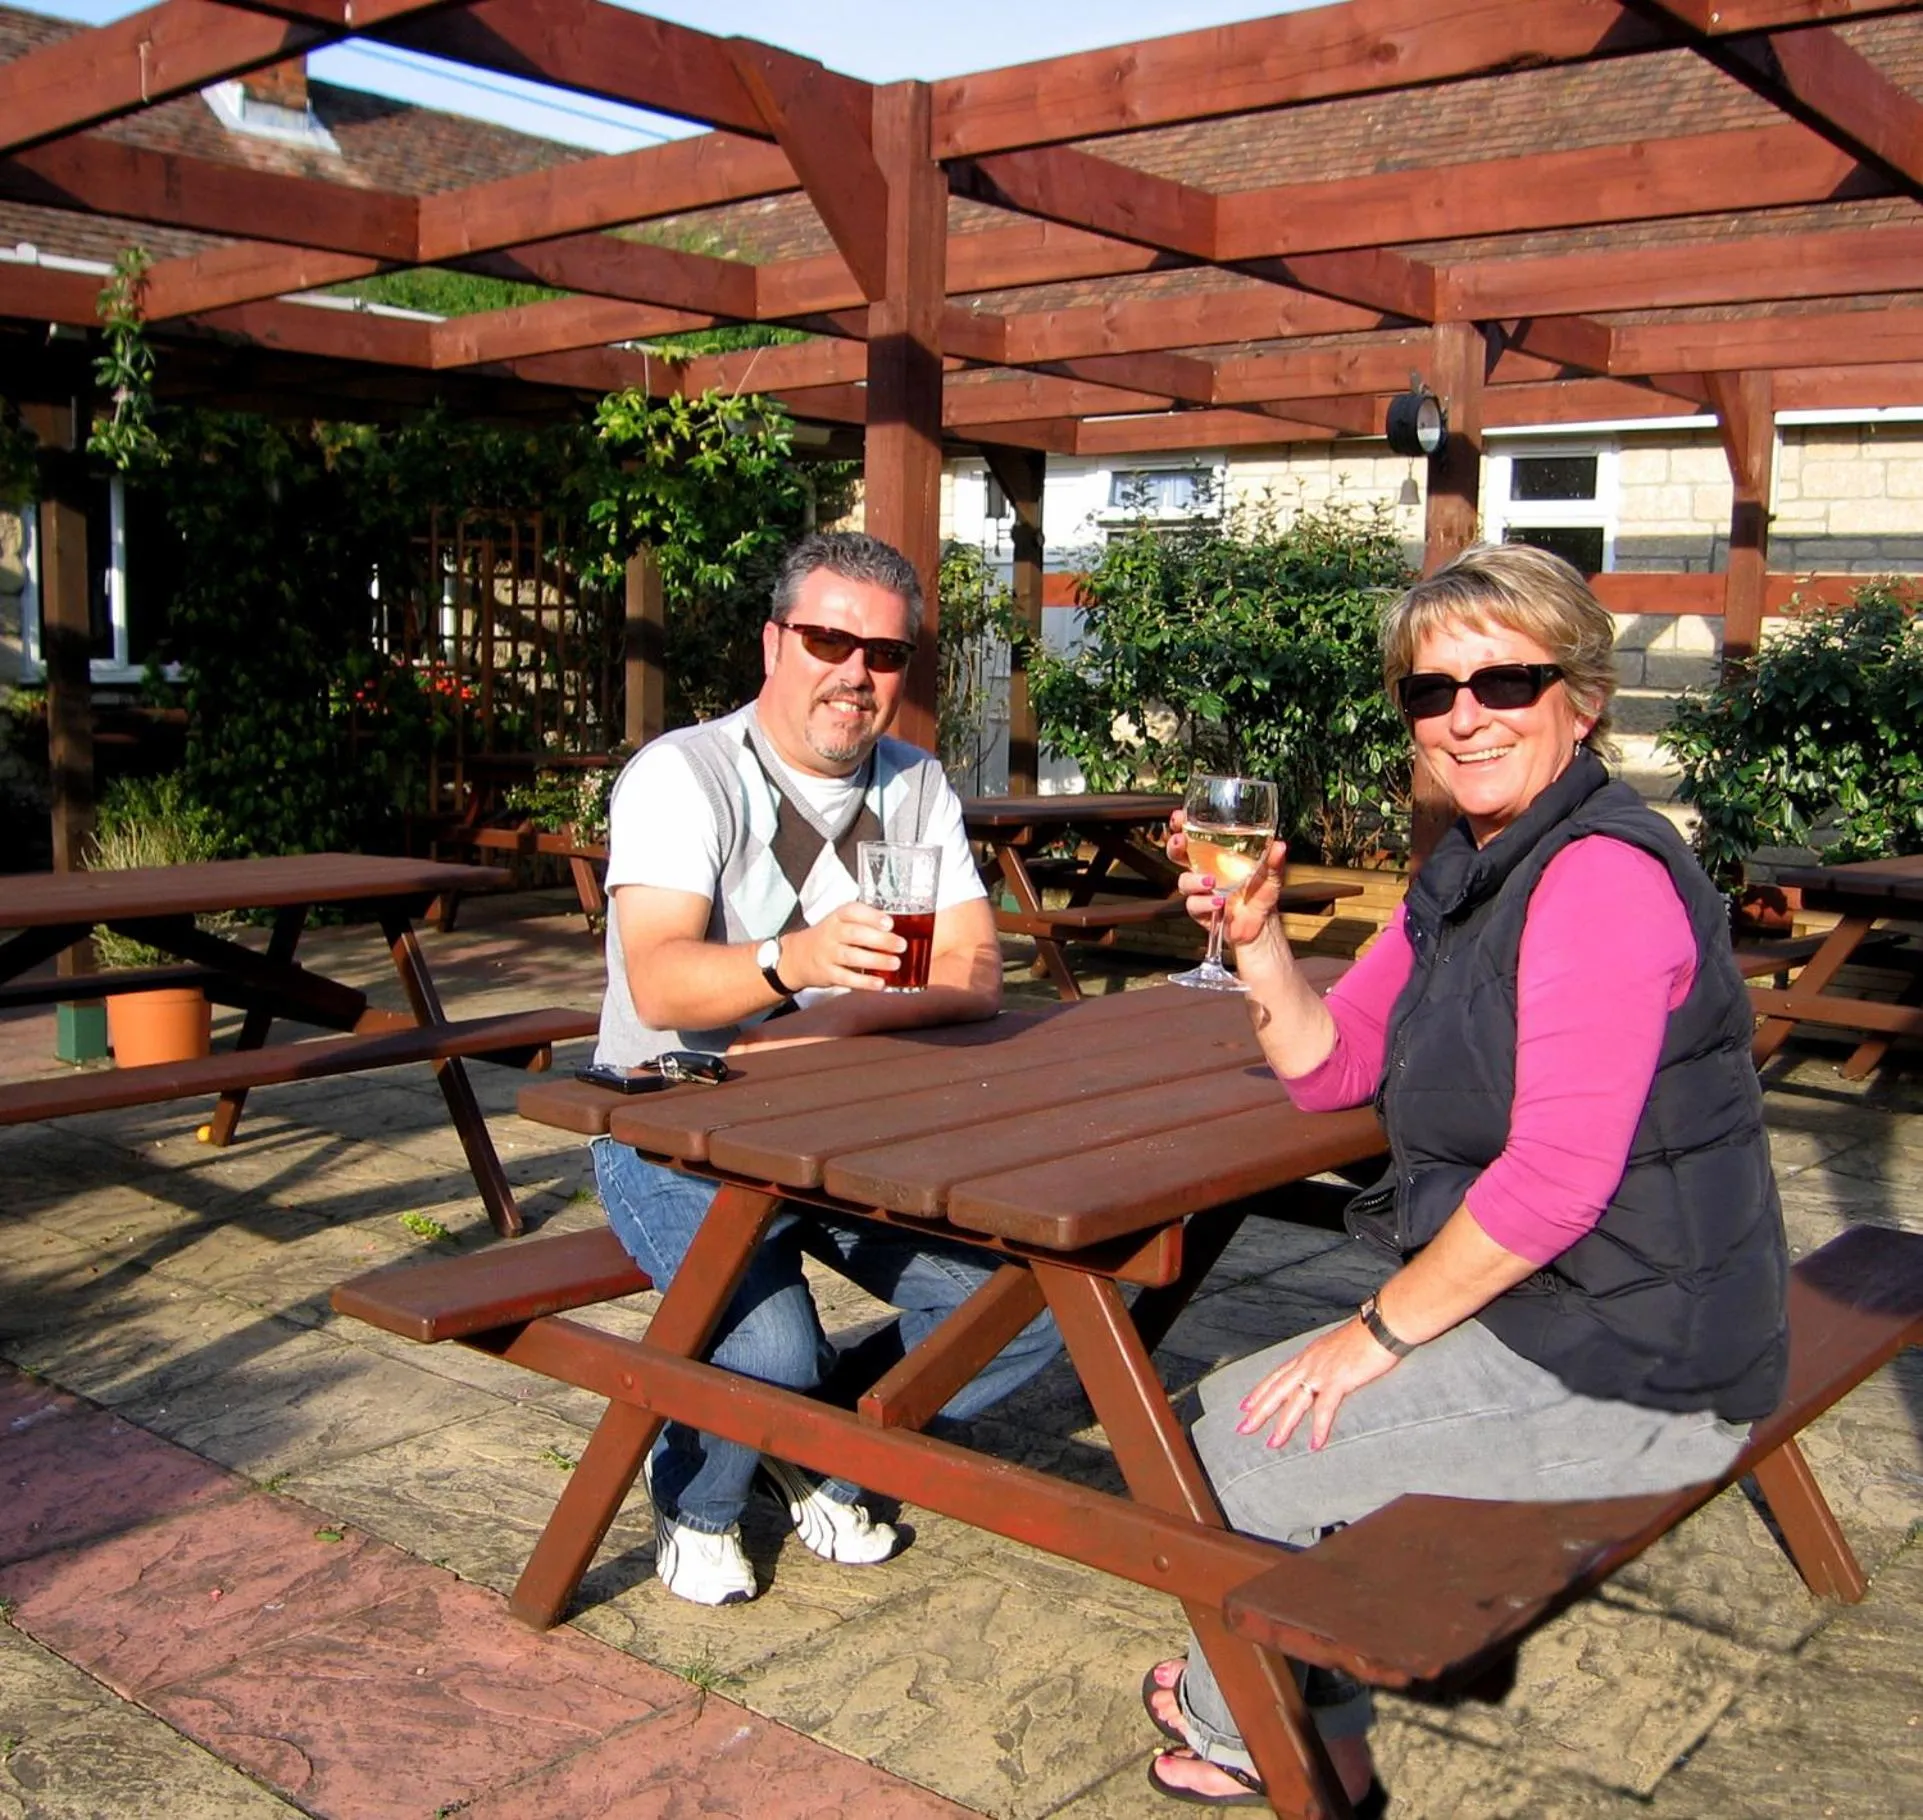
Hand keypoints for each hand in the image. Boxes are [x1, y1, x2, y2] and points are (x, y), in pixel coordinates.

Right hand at [776, 901, 903, 991]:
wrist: (797, 956)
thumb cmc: (830, 937)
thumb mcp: (841, 922)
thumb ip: (866, 922)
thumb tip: (904, 927)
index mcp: (837, 917)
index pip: (852, 911)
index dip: (871, 916)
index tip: (889, 922)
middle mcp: (831, 934)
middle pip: (854, 934)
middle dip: (880, 940)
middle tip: (901, 945)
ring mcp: (827, 955)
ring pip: (851, 957)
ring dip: (875, 960)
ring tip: (895, 963)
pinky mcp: (827, 974)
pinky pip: (846, 979)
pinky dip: (864, 982)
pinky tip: (880, 983)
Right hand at [1169, 809, 1288, 947]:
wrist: (1261, 923)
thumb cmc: (1262, 893)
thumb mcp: (1271, 874)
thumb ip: (1274, 860)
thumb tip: (1279, 845)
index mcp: (1215, 856)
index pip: (1193, 837)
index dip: (1182, 825)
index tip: (1179, 816)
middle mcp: (1203, 871)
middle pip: (1177, 855)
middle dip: (1174, 846)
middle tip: (1180, 842)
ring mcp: (1200, 891)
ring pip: (1183, 882)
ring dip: (1194, 880)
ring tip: (1211, 881)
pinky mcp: (1201, 911)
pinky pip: (1194, 905)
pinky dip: (1205, 903)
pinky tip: (1219, 902)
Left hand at [1235, 1315, 1400, 1451]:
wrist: (1381, 1325)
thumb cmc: (1366, 1335)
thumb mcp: (1336, 1346)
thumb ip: (1326, 1361)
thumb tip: (1326, 1371)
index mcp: (1308, 1355)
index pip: (1277, 1375)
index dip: (1260, 1391)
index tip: (1245, 1405)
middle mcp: (1309, 1363)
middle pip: (1277, 1390)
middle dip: (1259, 1411)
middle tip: (1243, 1428)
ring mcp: (1322, 1372)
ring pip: (1295, 1402)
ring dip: (1283, 1425)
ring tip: (1273, 1443)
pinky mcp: (1339, 1380)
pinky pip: (1324, 1409)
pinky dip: (1319, 1429)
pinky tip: (1315, 1444)